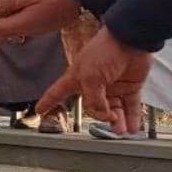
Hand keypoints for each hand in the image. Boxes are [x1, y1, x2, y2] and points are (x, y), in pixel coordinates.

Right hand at [37, 27, 152, 134]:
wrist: (131, 40)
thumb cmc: (105, 50)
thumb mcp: (91, 77)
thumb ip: (94, 99)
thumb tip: (104, 115)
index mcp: (77, 78)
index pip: (57, 92)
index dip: (47, 102)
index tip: (40, 111)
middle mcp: (93, 84)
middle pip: (92, 107)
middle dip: (100, 117)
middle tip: (108, 119)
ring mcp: (112, 86)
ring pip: (113, 110)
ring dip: (117, 122)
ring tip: (121, 130)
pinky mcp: (129, 86)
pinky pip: (130, 106)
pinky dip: (132, 118)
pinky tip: (132, 128)